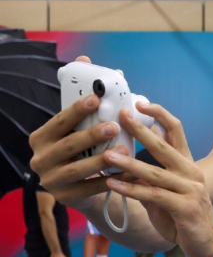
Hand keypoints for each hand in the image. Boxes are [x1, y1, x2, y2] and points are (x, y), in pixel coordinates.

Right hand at [29, 55, 129, 207]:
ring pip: (77, 169)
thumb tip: (85, 57)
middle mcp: (40, 158)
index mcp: (42, 137)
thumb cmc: (82, 150)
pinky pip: (90, 188)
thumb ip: (82, 97)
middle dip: (90, 135)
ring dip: (101, 159)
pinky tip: (127, 172)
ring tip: (123, 150)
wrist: (81, 188)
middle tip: (113, 126)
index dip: (76, 110)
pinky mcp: (66, 198)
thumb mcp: (79, 126)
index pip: (59, 121)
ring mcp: (51, 180)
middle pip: (67, 145)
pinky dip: (109, 180)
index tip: (96, 98)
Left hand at [101, 102, 212, 256]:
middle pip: (165, 146)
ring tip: (108, 156)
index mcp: (187, 165)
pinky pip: (154, 195)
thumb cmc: (183, 218)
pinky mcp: (186, 208)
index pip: (176, 132)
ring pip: (156, 173)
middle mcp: (192, 173)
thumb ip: (151, 176)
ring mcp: (191, 190)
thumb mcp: (165, 194)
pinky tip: (113, 184)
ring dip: (130, 164)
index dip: (160, 115)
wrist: (207, 243)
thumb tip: (131, 159)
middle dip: (141, 131)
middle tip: (122, 116)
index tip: (140, 103)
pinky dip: (132, 190)